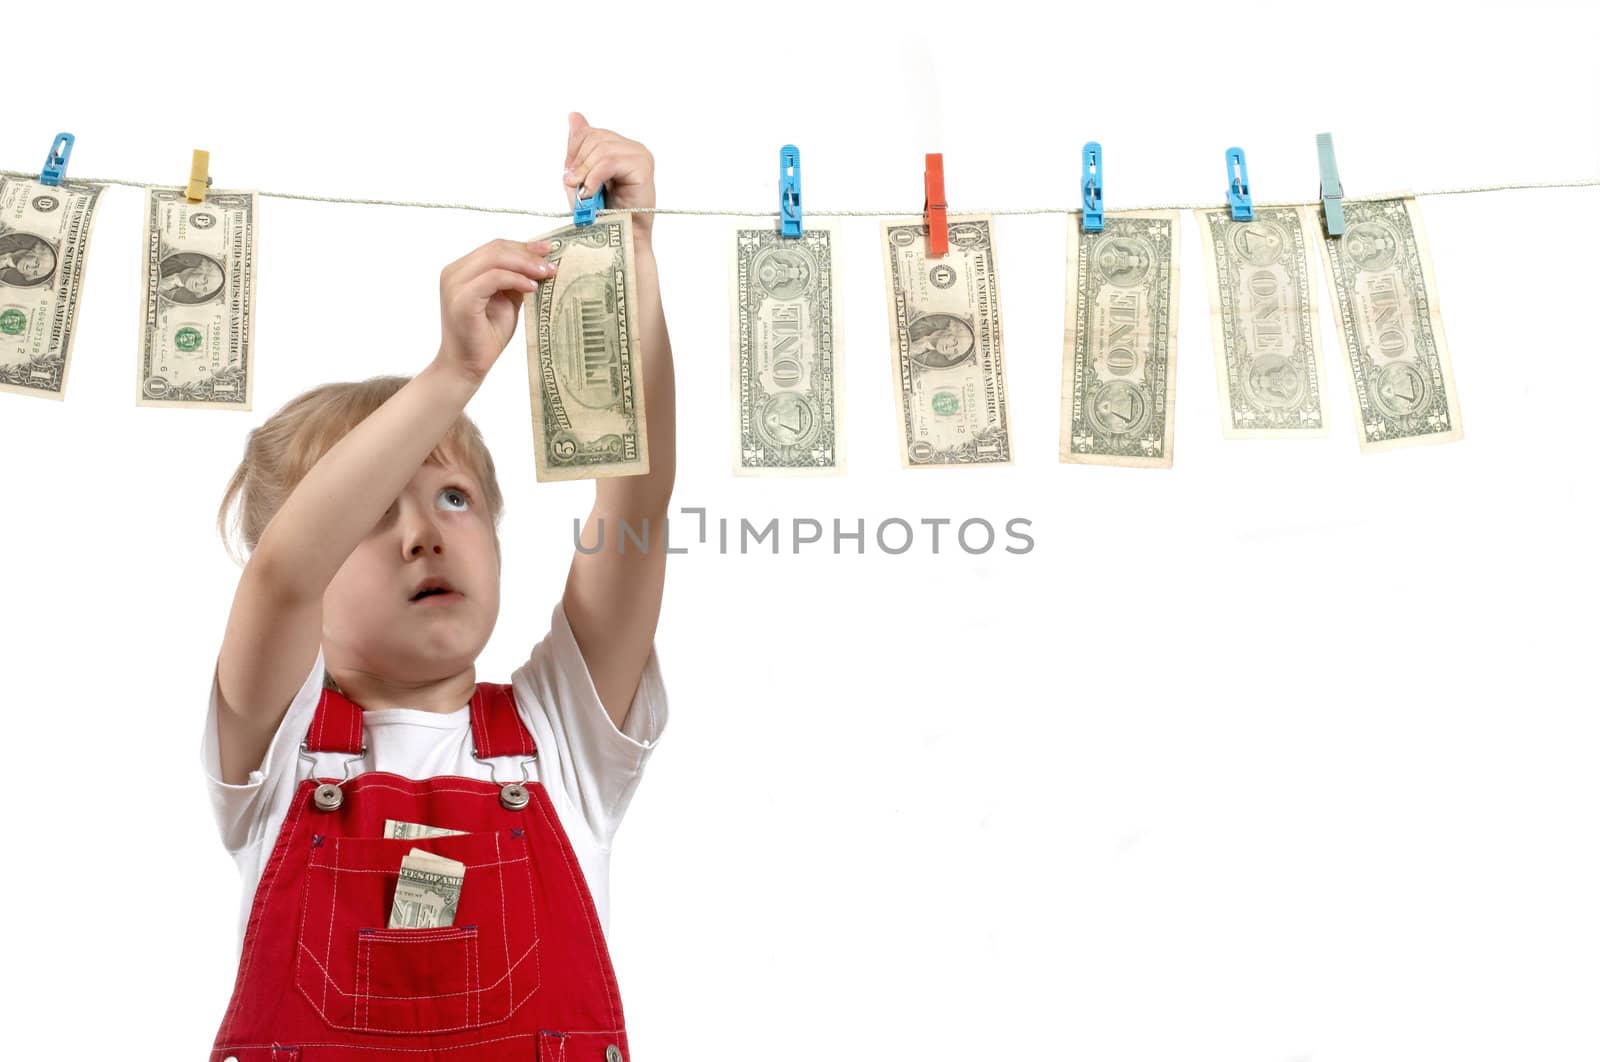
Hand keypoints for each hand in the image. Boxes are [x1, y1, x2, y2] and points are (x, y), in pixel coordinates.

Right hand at [434, 238, 555, 383]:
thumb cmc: (486, 335)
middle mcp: (454, 273)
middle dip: (527, 253)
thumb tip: (541, 263)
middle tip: (551, 263)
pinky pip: (494, 278)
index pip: (495, 248)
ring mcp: (455, 284)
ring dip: (525, 264)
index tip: (548, 250)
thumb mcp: (507, 300)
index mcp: (462, 270)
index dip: (523, 246)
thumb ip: (516, 280)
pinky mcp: (462, 299)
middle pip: (496, 249)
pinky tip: (532, 287)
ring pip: (495, 259)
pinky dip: (516, 279)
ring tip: (546, 274)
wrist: (467, 365)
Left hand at [562, 111, 656, 244]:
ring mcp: (640, 156)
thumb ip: (579, 147)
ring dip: (585, 172)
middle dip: (579, 163)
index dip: (574, 153)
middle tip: (574, 186)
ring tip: (583, 192)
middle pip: (595, 138)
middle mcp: (633, 148)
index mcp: (620, 147)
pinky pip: (610, 162)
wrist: (622, 239)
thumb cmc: (603, 214)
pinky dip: (594, 177)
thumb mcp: (582, 176)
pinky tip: (591, 192)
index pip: (590, 133)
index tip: (570, 176)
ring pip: (601, 149)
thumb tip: (574, 115)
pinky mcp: (643, 168)